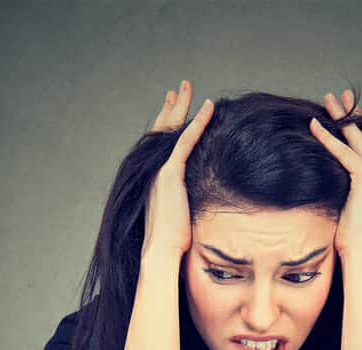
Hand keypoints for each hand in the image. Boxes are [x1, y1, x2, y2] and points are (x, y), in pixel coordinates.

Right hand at [142, 80, 213, 259]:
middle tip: (179, 88)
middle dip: (171, 108)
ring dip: (181, 106)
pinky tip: (208, 108)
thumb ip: (184, 206)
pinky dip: (198, 123)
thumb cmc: (170, 244)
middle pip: (162, 131)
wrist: (160, 252)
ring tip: (186, 86)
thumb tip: (196, 212)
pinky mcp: (171, 174)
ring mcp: (161, 171)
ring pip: (171, 130)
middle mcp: (153, 170)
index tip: (172, 107)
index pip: (161, 146)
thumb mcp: (178, 219)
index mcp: (155, 179)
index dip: (167, 125)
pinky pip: (186, 141)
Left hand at [309, 90, 361, 260]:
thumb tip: (325, 176)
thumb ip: (342, 185)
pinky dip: (328, 138)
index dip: (355, 125)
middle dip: (349, 113)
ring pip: (354, 138)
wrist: (360, 251)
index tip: (344, 110)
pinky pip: (343, 152)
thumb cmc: (349, 235)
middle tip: (337, 96)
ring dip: (339, 118)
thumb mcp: (346, 203)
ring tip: (326, 100)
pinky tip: (315, 126)